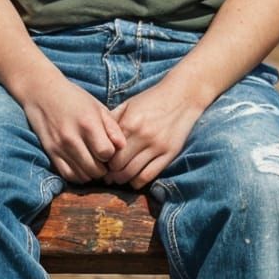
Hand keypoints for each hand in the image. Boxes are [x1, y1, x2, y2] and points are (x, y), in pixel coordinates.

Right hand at [17, 71, 126, 183]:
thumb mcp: (98, 107)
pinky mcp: (51, 153)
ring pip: (83, 176)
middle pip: (96, 169)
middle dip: (103, 167)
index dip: (111, 154)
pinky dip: (78, 175)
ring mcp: (60, 147)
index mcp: (88, 124)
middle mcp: (72, 138)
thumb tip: (123, 147)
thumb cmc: (75, 99)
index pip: (107, 153)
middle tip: (103, 158)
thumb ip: (113, 128)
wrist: (43, 93)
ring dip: (91, 172)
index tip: (109, 148)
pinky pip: (68, 175)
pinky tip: (81, 165)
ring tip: (93, 161)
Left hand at [103, 76, 206, 191]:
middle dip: (110, 172)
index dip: (101, 160)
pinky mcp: (169, 154)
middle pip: (118, 165)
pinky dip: (138, 182)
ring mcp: (157, 146)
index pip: (108, 150)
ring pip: (132, 173)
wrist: (182, 96)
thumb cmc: (152, 99)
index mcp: (129, 123)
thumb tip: (96, 136)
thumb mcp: (129, 104)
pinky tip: (133, 181)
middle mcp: (142, 136)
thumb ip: (112, 120)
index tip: (100, 162)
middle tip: (106, 174)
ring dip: (122, 179)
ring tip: (118, 178)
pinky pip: (149, 175)